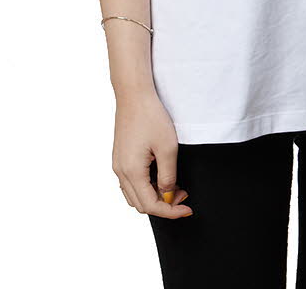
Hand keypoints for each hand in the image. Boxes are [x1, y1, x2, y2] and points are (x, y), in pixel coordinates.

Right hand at [112, 90, 192, 217]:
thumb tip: (169, 195)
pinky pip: (130, 183)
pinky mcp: (120, 157)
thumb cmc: (151, 116)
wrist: (134, 95)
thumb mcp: (167, 147)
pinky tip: (160, 177)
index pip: (150, 205)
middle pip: (140, 204)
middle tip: (184, 196)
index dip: (170, 211)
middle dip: (164, 205)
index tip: (187, 209)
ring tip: (175, 186)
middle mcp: (120, 172)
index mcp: (132, 172)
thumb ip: (168, 175)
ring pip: (134, 195)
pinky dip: (146, 187)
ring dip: (154, 197)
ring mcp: (118, 165)